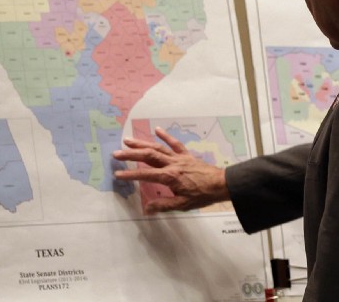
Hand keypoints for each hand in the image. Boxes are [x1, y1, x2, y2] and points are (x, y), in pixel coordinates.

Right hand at [113, 127, 230, 213]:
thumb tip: (146, 209)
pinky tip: (157, 129)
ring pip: (157, 148)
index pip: (146, 175)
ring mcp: (179, 157)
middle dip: (131, 154)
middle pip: (148, 156)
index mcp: (170, 177)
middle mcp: (172, 164)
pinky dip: (165, 136)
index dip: (131, 175)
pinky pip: (174, 143)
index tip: (118, 174)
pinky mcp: (186, 155)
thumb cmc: (202, 195)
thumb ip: (163, 205)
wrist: (221, 184)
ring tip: (128, 140)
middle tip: (116, 153)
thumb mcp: (183, 205)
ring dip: (142, 143)